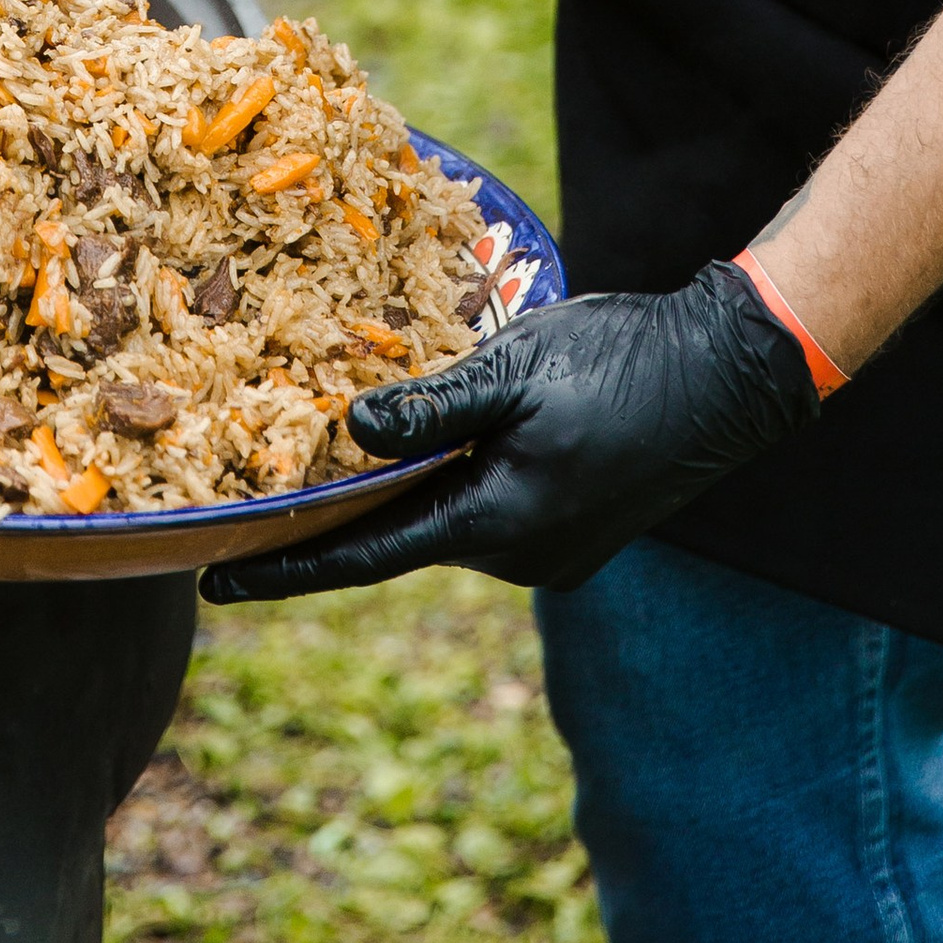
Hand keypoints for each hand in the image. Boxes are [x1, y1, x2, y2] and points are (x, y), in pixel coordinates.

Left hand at [202, 261, 819, 602]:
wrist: (729, 375)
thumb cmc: (622, 361)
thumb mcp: (516, 368)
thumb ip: (431, 407)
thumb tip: (347, 434)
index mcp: (494, 524)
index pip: (364, 559)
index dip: (284, 570)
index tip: (213, 582)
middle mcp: (516, 555)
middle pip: (401, 538)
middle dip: (337, 513)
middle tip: (259, 484)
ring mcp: (550, 550)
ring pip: (446, 519)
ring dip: (400, 489)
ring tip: (340, 445)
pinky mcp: (572, 530)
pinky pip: (486, 511)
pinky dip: (449, 481)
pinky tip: (431, 436)